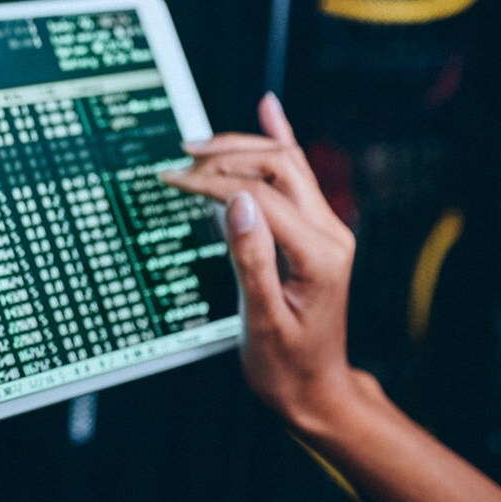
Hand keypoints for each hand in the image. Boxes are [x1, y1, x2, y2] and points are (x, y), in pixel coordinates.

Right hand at [162, 94, 369, 428]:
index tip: (171, 179)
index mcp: (317, 254)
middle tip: (181, 159)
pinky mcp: (316, 233)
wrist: (316, 390)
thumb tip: (234, 202)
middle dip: (227, 154)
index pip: (260, 194)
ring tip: (198, 147)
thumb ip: (251, 258)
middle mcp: (329, 233)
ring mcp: (326, 230)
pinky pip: (298, 176)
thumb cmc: (286, 366)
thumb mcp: (261, 320)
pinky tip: (269, 110)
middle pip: (279, 165)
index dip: (212, 181)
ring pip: (287, 165)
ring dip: (243, 149)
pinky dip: (281, 140)